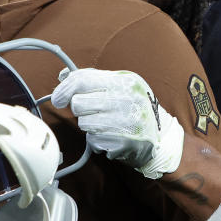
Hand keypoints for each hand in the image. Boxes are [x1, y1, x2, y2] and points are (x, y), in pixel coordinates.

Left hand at [51, 68, 183, 179]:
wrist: (162, 136)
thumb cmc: (135, 107)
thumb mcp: (120, 85)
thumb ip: (93, 79)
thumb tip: (63, 77)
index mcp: (125, 81)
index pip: (83, 79)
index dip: (64, 89)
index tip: (57, 98)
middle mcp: (127, 100)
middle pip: (79, 104)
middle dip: (81, 110)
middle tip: (93, 112)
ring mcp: (126, 122)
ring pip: (84, 124)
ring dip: (90, 126)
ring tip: (106, 124)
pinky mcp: (123, 143)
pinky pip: (93, 140)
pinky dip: (98, 140)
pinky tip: (112, 136)